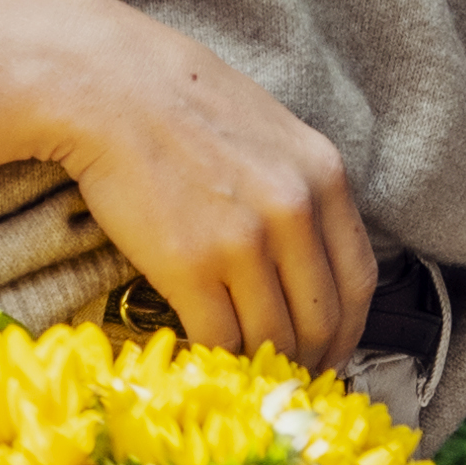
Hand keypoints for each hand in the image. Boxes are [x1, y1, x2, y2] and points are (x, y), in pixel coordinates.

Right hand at [22, 0, 376, 367]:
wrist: (106, 85)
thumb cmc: (179, 98)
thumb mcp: (270, 129)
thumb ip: (299, 186)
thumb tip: (307, 251)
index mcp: (324, 175)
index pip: (359, 279)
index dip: (348, 328)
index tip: (331, 350)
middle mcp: (295, 212)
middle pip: (323, 317)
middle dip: (310, 359)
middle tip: (289, 379)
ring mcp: (245, 242)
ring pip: (273, 337)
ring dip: (263, 365)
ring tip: (247, 375)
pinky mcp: (190, 267)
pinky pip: (220, 338)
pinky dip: (217, 360)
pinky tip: (205, 360)